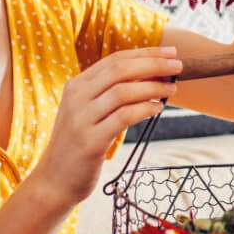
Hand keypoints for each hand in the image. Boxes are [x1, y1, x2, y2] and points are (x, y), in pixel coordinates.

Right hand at [30, 47, 180, 208]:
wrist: (54, 181)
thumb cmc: (78, 146)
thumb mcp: (88, 113)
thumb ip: (109, 94)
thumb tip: (150, 76)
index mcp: (76, 86)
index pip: (114, 60)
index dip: (145, 54)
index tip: (170, 52)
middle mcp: (76, 98)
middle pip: (120, 70)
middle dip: (153, 64)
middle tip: (178, 65)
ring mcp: (81, 119)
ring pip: (123, 91)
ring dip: (153, 86)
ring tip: (172, 88)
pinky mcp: (90, 141)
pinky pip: (124, 117)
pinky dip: (145, 109)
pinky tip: (157, 108)